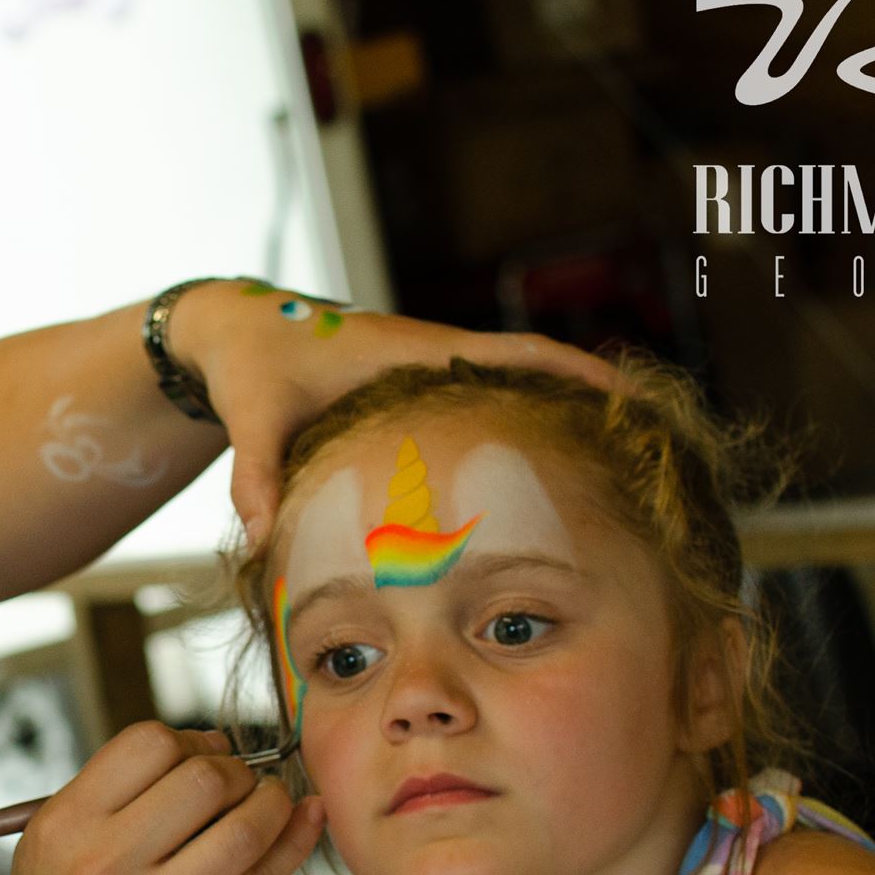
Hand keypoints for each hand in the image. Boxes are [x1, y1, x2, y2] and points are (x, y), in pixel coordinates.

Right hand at [0, 722, 322, 874]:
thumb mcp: (52, 846)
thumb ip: (115, 795)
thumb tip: (211, 748)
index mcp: (65, 826)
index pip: (148, 744)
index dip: (190, 739)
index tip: (205, 754)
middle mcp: (104, 865)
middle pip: (203, 779)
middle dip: (235, 771)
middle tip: (238, 784)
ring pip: (244, 829)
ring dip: (271, 803)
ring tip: (269, 803)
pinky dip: (295, 840)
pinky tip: (305, 820)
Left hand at [166, 281, 618, 549]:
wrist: (229, 333)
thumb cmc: (247, 365)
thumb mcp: (254, 418)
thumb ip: (259, 477)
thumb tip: (263, 541)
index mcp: (412, 355)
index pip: (517, 355)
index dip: (578, 371)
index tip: (633, 393)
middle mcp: (428, 359)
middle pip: (532, 373)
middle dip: (588, 400)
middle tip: (645, 442)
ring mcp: (421, 374)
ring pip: (506, 391)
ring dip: (554, 416)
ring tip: (607, 465)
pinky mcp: (405, 392)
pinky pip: (474, 404)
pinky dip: (509, 426)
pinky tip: (529, 471)